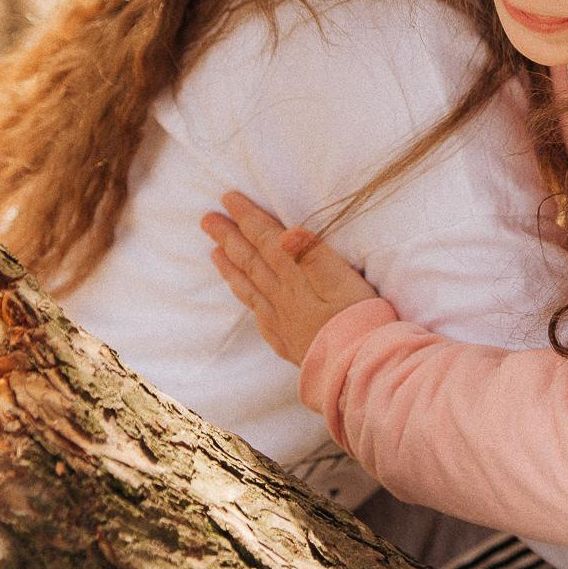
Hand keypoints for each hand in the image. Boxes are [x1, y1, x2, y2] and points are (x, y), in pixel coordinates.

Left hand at [202, 192, 378, 365]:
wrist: (358, 369)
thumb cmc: (359, 320)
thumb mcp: (342, 281)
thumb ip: (313, 256)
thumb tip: (286, 234)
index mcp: (296, 278)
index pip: (267, 241)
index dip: (248, 219)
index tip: (228, 199)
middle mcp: (283, 298)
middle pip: (252, 262)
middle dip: (230, 238)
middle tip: (208, 220)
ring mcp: (283, 322)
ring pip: (250, 289)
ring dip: (232, 267)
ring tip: (214, 252)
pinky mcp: (288, 342)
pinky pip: (260, 316)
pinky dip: (248, 301)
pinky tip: (246, 298)